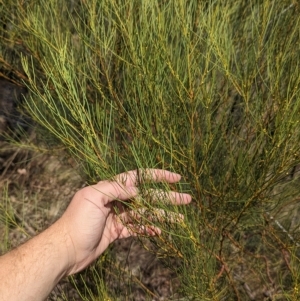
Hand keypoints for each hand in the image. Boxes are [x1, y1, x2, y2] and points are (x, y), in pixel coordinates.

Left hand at [58, 169, 191, 274]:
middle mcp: (117, 200)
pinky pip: (138, 228)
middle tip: (186, 199)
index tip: (175, 178)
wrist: (66, 249)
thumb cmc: (77, 221)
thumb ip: (115, 189)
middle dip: (167, 197)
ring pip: (146, 214)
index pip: (139, 177)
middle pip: (148, 196)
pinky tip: (160, 231)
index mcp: (111, 188)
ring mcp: (119, 216)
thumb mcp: (93, 198)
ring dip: (163, 216)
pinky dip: (149, 229)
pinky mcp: (118, 231)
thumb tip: (136, 189)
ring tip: (180, 219)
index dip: (158, 176)